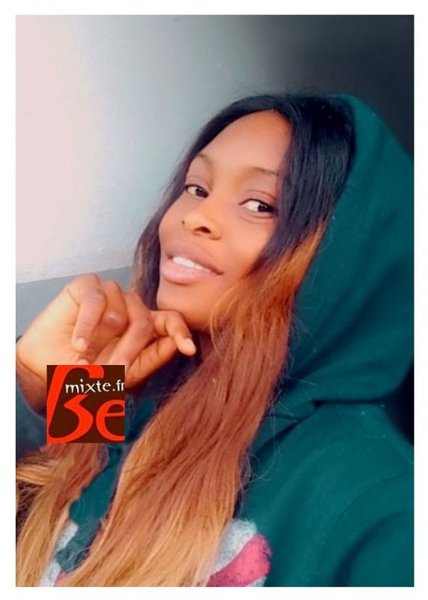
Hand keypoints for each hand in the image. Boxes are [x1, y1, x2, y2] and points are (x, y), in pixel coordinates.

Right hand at [16, 273, 196, 411]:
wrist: (47, 367)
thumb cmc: (88, 370)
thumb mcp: (122, 372)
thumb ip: (151, 358)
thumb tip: (179, 344)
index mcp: (145, 325)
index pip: (171, 321)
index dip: (181, 332)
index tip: (189, 349)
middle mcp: (131, 306)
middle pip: (144, 322)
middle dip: (128, 351)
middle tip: (113, 372)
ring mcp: (111, 293)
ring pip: (119, 313)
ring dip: (100, 342)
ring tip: (84, 357)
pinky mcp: (88, 285)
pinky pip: (96, 300)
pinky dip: (87, 326)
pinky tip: (78, 343)